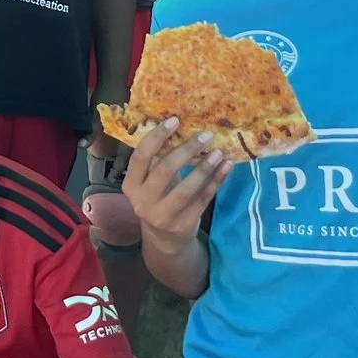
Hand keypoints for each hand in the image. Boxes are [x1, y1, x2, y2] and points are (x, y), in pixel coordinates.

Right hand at [120, 119, 230, 244]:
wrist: (164, 238)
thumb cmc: (158, 197)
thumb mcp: (149, 182)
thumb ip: (159, 159)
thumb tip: (182, 125)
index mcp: (131, 185)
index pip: (140, 157)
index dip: (156, 137)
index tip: (175, 120)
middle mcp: (143, 201)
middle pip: (164, 170)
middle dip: (186, 150)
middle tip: (206, 135)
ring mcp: (163, 216)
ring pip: (186, 189)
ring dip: (204, 168)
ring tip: (219, 152)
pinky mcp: (183, 224)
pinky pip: (202, 199)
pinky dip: (216, 182)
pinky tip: (226, 167)